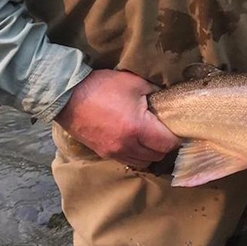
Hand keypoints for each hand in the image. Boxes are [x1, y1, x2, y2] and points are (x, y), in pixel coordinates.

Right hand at [54, 69, 179, 168]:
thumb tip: (166, 100)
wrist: (68, 96)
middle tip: (165, 131)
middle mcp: (127, 145)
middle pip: (157, 156)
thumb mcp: (134, 83)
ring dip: (150, 153)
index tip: (178, 128)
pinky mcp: (104, 153)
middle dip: (164, 145)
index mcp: (138, 127)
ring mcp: (114, 152)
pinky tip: (135, 140)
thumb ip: (154, 93)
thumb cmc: (102, 86)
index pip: (167, 144)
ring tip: (150, 137)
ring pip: (143, 162)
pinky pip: (128, 160)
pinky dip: (136, 154)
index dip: (176, 137)